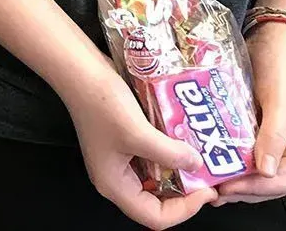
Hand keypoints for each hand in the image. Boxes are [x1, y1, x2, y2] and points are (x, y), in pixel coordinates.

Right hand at [66, 62, 217, 228]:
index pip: (155, 217)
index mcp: (114, 185)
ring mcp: (119, 159)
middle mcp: (116, 178)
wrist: (78, 69)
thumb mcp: (139, 132)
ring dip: (178, 171)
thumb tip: (197, 165)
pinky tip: (182, 140)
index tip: (206, 190)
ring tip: (200, 159)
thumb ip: (170, 153)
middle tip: (207, 177)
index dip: (185, 210)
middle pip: (156, 201)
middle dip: (184, 192)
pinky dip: (168, 153)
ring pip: (156, 178)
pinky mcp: (123, 142)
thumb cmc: (100, 103)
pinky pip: (151, 158)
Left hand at [216, 24, 285, 204]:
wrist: (275, 36)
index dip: (255, 188)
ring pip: (251, 169)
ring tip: (206, 179)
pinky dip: (227, 156)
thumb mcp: (282, 105)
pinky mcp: (254, 128)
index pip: (283, 181)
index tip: (228, 189)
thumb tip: (264, 172)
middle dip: (241, 187)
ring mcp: (272, 141)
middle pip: (266, 181)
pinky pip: (240, 149)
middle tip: (211, 190)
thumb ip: (273, 138)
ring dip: (231, 175)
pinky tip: (208, 158)